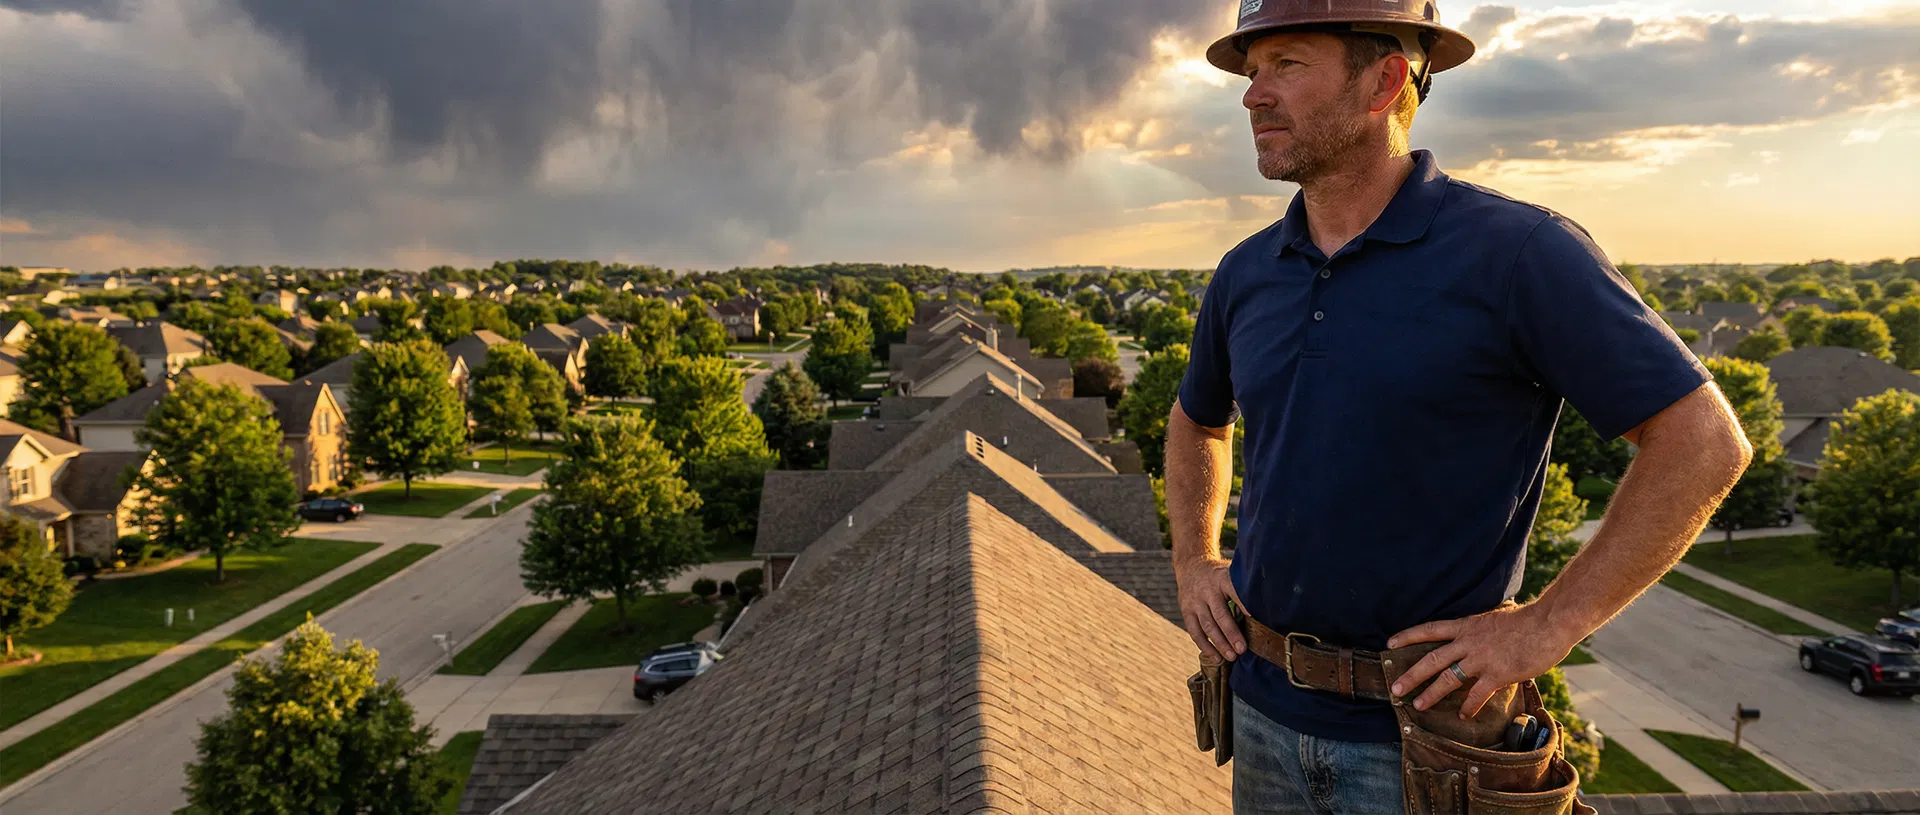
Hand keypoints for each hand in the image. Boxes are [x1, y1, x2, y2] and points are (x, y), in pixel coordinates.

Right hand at [1175, 556, 1244, 661]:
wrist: (1191, 566)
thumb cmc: (1218, 575)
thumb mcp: (1231, 573)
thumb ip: (1243, 587)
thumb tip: (1268, 605)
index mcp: (1222, 579)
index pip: (1234, 592)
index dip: (1244, 605)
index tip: (1254, 618)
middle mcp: (1207, 590)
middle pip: (1220, 614)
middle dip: (1232, 634)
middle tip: (1242, 649)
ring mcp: (1195, 602)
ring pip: (1207, 626)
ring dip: (1219, 644)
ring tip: (1231, 657)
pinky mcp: (1186, 611)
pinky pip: (1195, 632)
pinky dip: (1205, 646)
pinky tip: (1216, 657)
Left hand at [1386, 604, 1578, 717]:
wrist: (1547, 624)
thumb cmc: (1525, 621)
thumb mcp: (1494, 619)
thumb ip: (1480, 630)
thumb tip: (1475, 634)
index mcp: (1466, 626)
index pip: (1430, 629)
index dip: (1408, 636)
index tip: (1389, 643)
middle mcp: (1469, 642)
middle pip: (1432, 659)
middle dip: (1411, 675)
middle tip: (1395, 688)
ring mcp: (1482, 659)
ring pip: (1448, 679)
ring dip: (1431, 694)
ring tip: (1418, 705)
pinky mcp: (1497, 674)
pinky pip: (1476, 694)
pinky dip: (1468, 706)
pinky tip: (1462, 716)